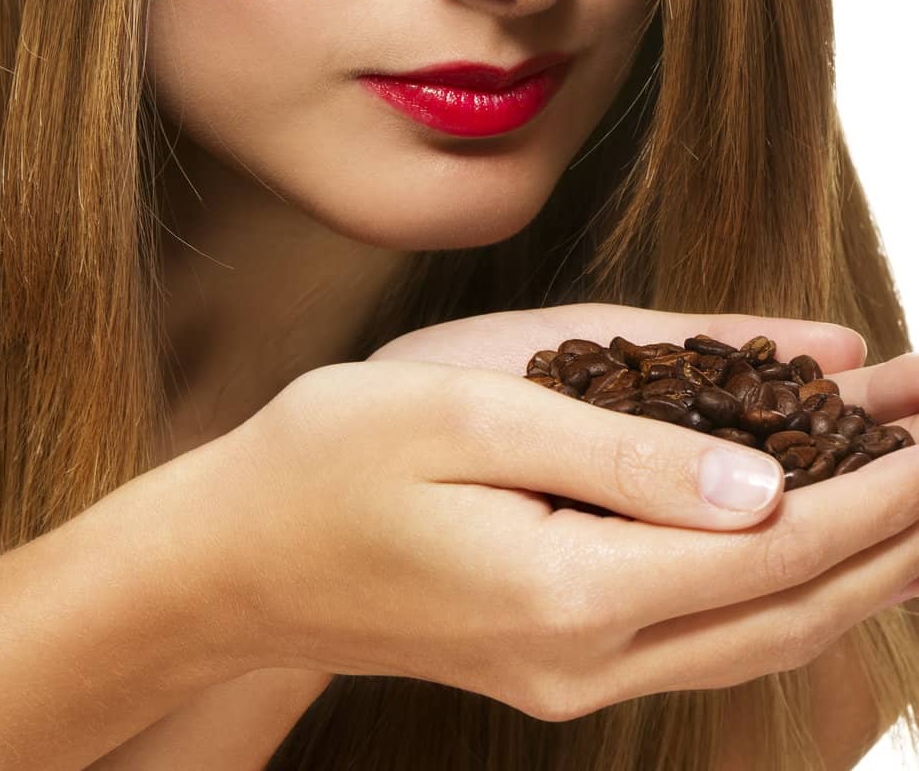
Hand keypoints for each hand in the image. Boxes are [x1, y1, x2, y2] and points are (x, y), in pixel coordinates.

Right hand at [217, 307, 918, 722]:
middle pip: (792, 608)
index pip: (774, 549)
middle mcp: (589, 661)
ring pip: (760, 630)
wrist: (235, 559)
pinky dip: (781, 573)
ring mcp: (575, 675)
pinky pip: (708, 626)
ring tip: (909, 478)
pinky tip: (806, 520)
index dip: (875, 489)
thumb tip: (761, 483)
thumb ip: (619, 448)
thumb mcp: (471, 413)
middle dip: (890, 524)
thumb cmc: (332, 460)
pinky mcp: (560, 659)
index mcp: (571, 592)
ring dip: (851, 555)